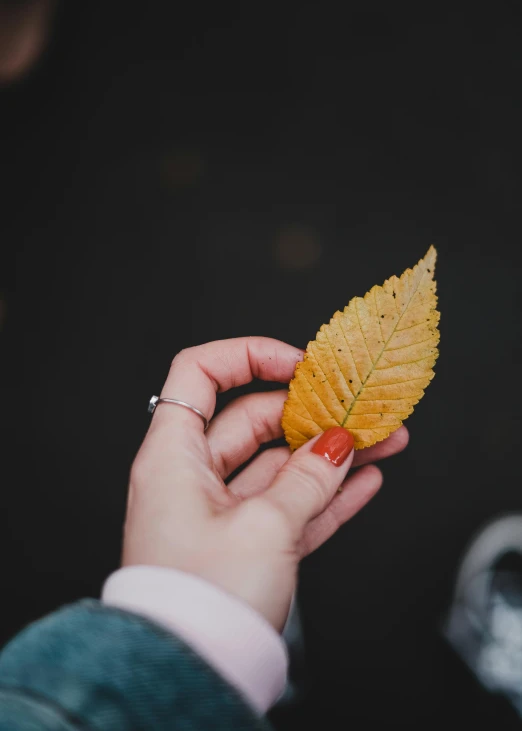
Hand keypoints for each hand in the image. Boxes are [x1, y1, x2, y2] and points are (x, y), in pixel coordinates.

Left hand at [122, 337, 407, 630]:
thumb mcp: (264, 528)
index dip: (248, 357)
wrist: (190, 671)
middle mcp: (193, 477)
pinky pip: (291, 505)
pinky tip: (366, 481)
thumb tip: (339, 444)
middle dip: (310, 413)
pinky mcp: (247, 545)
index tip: (298, 364)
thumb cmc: (201, 600)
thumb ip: (308, 479)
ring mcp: (222, 511)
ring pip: (280, 466)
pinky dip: (327, 493)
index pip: (200, 375)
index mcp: (174, 456)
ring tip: (382, 442)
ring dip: (331, 454)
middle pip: (252, 420)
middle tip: (358, 410)